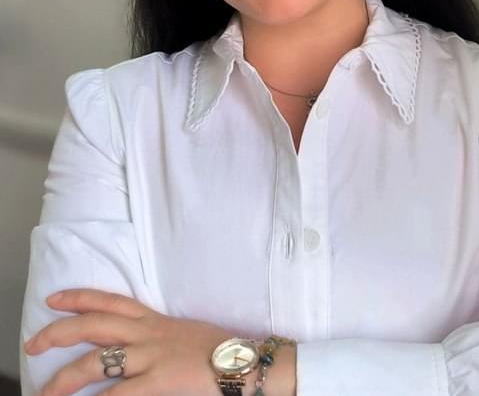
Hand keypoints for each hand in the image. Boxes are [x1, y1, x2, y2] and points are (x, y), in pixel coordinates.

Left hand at [23, 288, 237, 394]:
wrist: (241, 362)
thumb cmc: (214, 351)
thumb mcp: (180, 335)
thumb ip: (154, 338)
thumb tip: (130, 350)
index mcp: (153, 320)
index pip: (110, 301)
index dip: (79, 298)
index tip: (54, 299)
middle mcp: (147, 333)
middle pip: (94, 325)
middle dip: (59, 332)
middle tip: (32, 343)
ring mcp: (151, 356)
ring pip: (97, 361)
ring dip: (65, 377)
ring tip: (45, 391)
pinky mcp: (158, 380)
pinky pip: (118, 394)